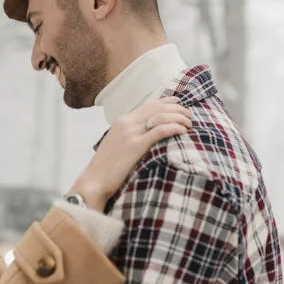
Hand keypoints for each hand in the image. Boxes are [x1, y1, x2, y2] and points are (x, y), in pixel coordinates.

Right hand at [69, 97, 191, 210]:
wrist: (94, 180)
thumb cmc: (107, 169)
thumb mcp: (116, 145)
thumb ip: (129, 137)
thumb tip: (145, 137)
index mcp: (121, 121)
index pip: (148, 106)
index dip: (165, 102)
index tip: (178, 103)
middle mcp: (126, 123)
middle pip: (156, 108)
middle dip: (176, 109)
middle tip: (189, 114)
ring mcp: (130, 133)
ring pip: (161, 116)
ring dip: (178, 117)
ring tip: (189, 123)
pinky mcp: (135, 145)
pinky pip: (160, 131)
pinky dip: (174, 128)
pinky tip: (183, 131)